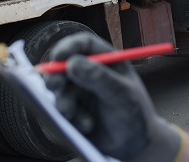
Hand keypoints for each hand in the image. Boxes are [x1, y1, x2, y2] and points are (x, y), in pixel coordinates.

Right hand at [45, 32, 180, 160]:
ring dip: (64, 102)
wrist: (134, 145)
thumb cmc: (134, 114)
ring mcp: (79, 90)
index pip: (83, 44)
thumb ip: (99, 77)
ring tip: (79, 117)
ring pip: (58, 88)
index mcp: (106, 60)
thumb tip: (72, 63)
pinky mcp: (72, 109)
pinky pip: (60, 109)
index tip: (58, 56)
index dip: (69, 46)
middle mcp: (89, 72)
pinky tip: (87, 126)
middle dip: (55, 74)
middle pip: (63, 63)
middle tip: (53, 84)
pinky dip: (70, 118)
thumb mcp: (121, 94)